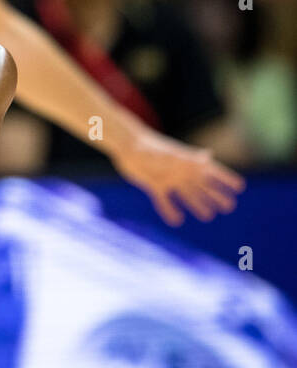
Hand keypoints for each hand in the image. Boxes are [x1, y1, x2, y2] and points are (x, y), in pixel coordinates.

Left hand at [110, 125, 244, 224]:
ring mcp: (168, 179)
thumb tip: (208, 157)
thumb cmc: (150, 147)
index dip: (226, 179)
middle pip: (203, 186)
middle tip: (229, 207)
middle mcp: (181, 172)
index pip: (212, 172)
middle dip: (216, 196)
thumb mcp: (171, 154)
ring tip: (208, 216)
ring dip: (197, 205)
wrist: (127, 146)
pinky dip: (170, 210)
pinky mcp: (154, 185)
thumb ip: (188, 158)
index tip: (239, 187)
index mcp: (188, 163)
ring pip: (187, 195)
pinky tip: (176, 220)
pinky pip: (164, 201)